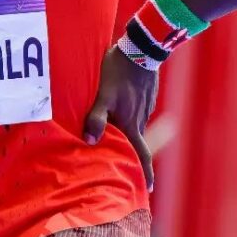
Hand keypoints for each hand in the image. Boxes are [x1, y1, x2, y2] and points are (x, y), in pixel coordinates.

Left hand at [83, 46, 157, 191]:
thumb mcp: (103, 95)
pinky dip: (129, 114)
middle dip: (130, 153)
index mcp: (131, 123)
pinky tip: (119, 106)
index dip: (145, 173)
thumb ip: (96, 118)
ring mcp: (145, 106)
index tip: (148, 189)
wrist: (141, 47)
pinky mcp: (146, 94)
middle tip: (121, 161)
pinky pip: (136, 110)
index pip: (141, 154)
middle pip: (136, 141)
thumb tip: (89, 141)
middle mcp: (141, 118)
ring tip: (114, 133)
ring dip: (127, 132)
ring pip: (135, 125)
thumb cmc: (118, 72)